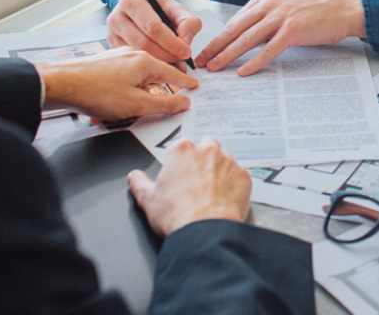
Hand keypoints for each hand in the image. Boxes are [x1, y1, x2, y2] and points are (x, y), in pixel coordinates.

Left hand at [39, 49, 197, 121]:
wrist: (61, 84)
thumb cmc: (96, 92)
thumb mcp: (136, 104)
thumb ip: (164, 105)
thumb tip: (184, 102)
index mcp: (145, 62)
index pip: (173, 73)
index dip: (185, 82)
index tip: (194, 86)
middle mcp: (134, 55)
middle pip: (156, 74)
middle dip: (161, 90)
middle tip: (168, 102)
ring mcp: (118, 57)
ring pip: (139, 77)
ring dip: (140, 93)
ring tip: (132, 110)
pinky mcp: (105, 63)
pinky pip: (125, 78)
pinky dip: (126, 90)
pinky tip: (116, 104)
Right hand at [107, 0, 201, 63]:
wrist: (142, 8)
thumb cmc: (159, 9)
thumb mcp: (177, 9)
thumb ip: (187, 22)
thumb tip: (185, 43)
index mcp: (132, 2)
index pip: (153, 27)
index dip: (172, 42)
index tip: (186, 52)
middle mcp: (117, 17)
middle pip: (144, 43)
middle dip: (166, 55)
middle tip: (181, 62)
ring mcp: (112, 34)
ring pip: (137, 55)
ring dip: (159, 63)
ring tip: (174, 64)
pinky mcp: (113, 47)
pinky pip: (132, 62)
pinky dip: (149, 67)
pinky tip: (161, 66)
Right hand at [127, 139, 251, 236]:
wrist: (204, 231)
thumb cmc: (177, 215)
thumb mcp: (148, 199)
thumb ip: (139, 183)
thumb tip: (134, 177)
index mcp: (182, 150)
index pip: (182, 147)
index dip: (180, 163)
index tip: (180, 175)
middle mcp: (208, 150)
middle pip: (206, 148)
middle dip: (202, 161)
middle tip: (196, 183)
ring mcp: (229, 162)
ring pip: (225, 161)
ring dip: (220, 172)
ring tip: (211, 194)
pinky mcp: (244, 176)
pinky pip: (239, 177)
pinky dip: (234, 186)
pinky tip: (224, 200)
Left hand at [194, 0, 364, 75]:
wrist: (344, 8)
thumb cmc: (318, 10)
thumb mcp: (286, 7)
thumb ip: (266, 19)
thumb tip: (248, 40)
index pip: (235, 20)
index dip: (218, 38)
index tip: (206, 51)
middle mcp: (269, 4)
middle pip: (235, 29)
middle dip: (215, 47)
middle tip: (200, 62)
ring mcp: (281, 16)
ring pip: (246, 39)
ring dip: (227, 55)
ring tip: (214, 67)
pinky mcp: (293, 30)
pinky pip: (268, 50)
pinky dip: (254, 62)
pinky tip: (243, 71)